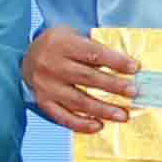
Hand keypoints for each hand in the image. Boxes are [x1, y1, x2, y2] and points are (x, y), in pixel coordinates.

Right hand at [26, 22, 140, 133]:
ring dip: (103, 110)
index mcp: (62, 44)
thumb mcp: (73, 35)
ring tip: (122, 115)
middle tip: (133, 92)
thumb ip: (93, 47)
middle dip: (114, 86)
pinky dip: (81, 124)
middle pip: (88, 78)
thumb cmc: (58, 45)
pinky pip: (63, 117)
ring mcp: (47, 86)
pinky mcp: (44, 102)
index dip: (115, 61)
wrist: (27, 57)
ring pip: (78, 101)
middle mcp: (52, 65)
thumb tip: (125, 65)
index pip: (93, 53)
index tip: (134, 68)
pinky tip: (98, 126)